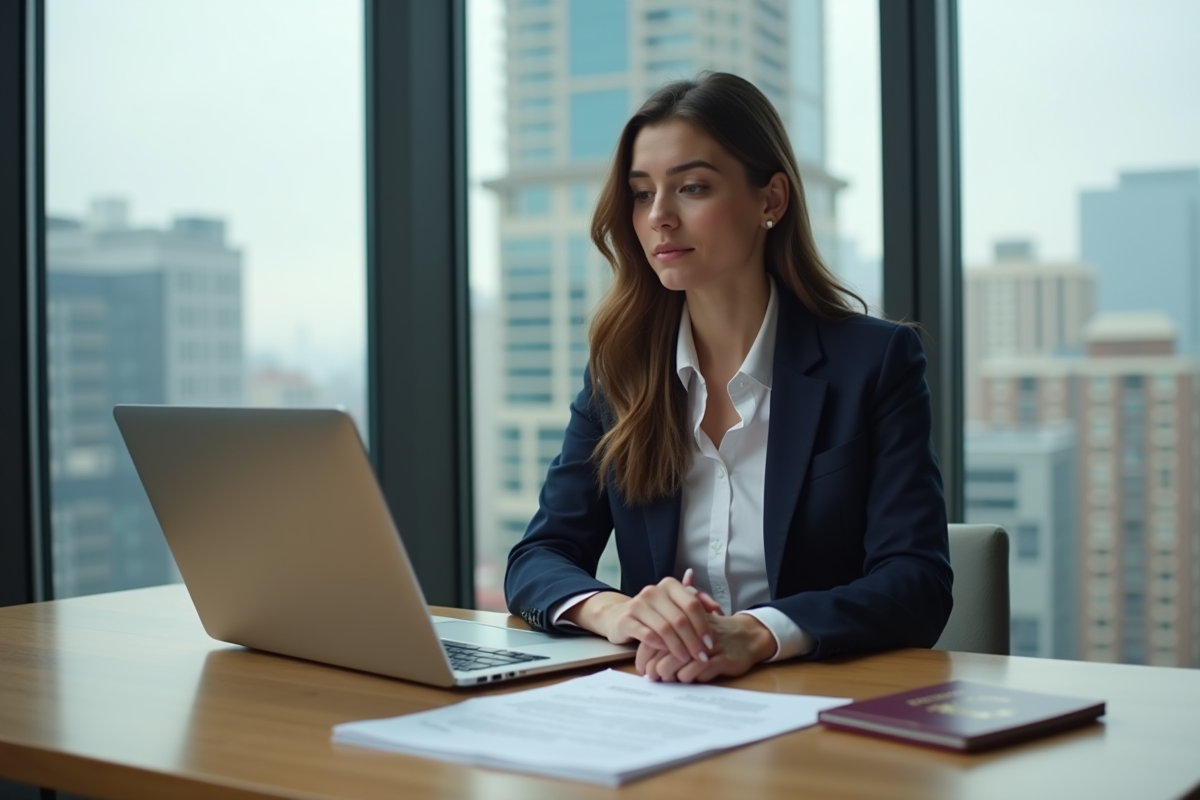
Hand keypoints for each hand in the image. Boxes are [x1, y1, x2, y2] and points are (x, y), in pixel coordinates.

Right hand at [562, 569, 721, 664]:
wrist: (620, 616)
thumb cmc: (655, 613)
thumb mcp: (676, 605)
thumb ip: (697, 604)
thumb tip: (718, 610)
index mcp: (669, 585)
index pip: (692, 604)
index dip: (703, 625)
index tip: (710, 643)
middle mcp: (653, 591)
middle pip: (680, 618)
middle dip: (693, 640)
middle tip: (701, 656)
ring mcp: (638, 604)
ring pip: (664, 628)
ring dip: (678, 647)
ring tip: (686, 659)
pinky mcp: (626, 619)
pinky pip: (647, 635)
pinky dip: (660, 646)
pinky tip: (666, 655)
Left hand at [636, 612, 775, 683]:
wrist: (747, 635)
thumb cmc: (713, 637)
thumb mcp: (691, 632)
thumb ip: (670, 641)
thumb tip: (647, 662)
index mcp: (684, 622)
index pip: (656, 638)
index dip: (645, 656)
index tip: (642, 669)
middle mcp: (696, 632)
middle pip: (665, 651)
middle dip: (656, 668)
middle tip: (655, 677)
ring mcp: (710, 645)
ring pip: (681, 662)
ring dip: (672, 674)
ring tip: (671, 678)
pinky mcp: (724, 658)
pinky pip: (701, 670)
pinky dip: (692, 676)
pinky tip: (691, 678)